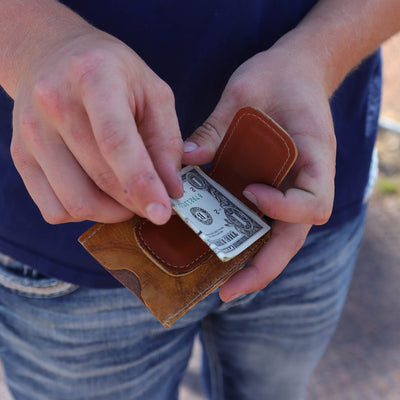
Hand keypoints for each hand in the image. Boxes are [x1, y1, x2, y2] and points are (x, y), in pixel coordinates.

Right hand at [11, 27, 182, 224]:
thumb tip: (172, 190)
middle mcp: (53, 102)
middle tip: (153, 202)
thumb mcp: (152, 93)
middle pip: (99, 177)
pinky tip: (98, 192)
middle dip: (134, 202)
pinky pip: (53, 209)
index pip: (116, 141)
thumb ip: (167, 141)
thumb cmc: (111, 74)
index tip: (162, 213)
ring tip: (127, 197)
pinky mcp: (20, 155)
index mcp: (93, 77)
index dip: (141, 183)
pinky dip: (83, 212)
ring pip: (75, 202)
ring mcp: (29, 131)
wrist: (53, 55)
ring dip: (110, 212)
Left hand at [182, 44, 335, 301]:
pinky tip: (216, 245)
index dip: (284, 207)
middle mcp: (306, 180)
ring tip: (221, 283)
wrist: (294, 71)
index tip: (250, 193)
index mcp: (314, 155)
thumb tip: (185, 160)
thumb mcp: (245, 92)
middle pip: (294, 236)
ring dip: (254, 262)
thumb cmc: (277, 77)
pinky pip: (262, 221)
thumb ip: (216, 128)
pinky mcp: (272, 186)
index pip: (312, 201)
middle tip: (228, 290)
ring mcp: (290, 187)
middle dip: (264, 265)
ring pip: (280, 237)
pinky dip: (244, 238)